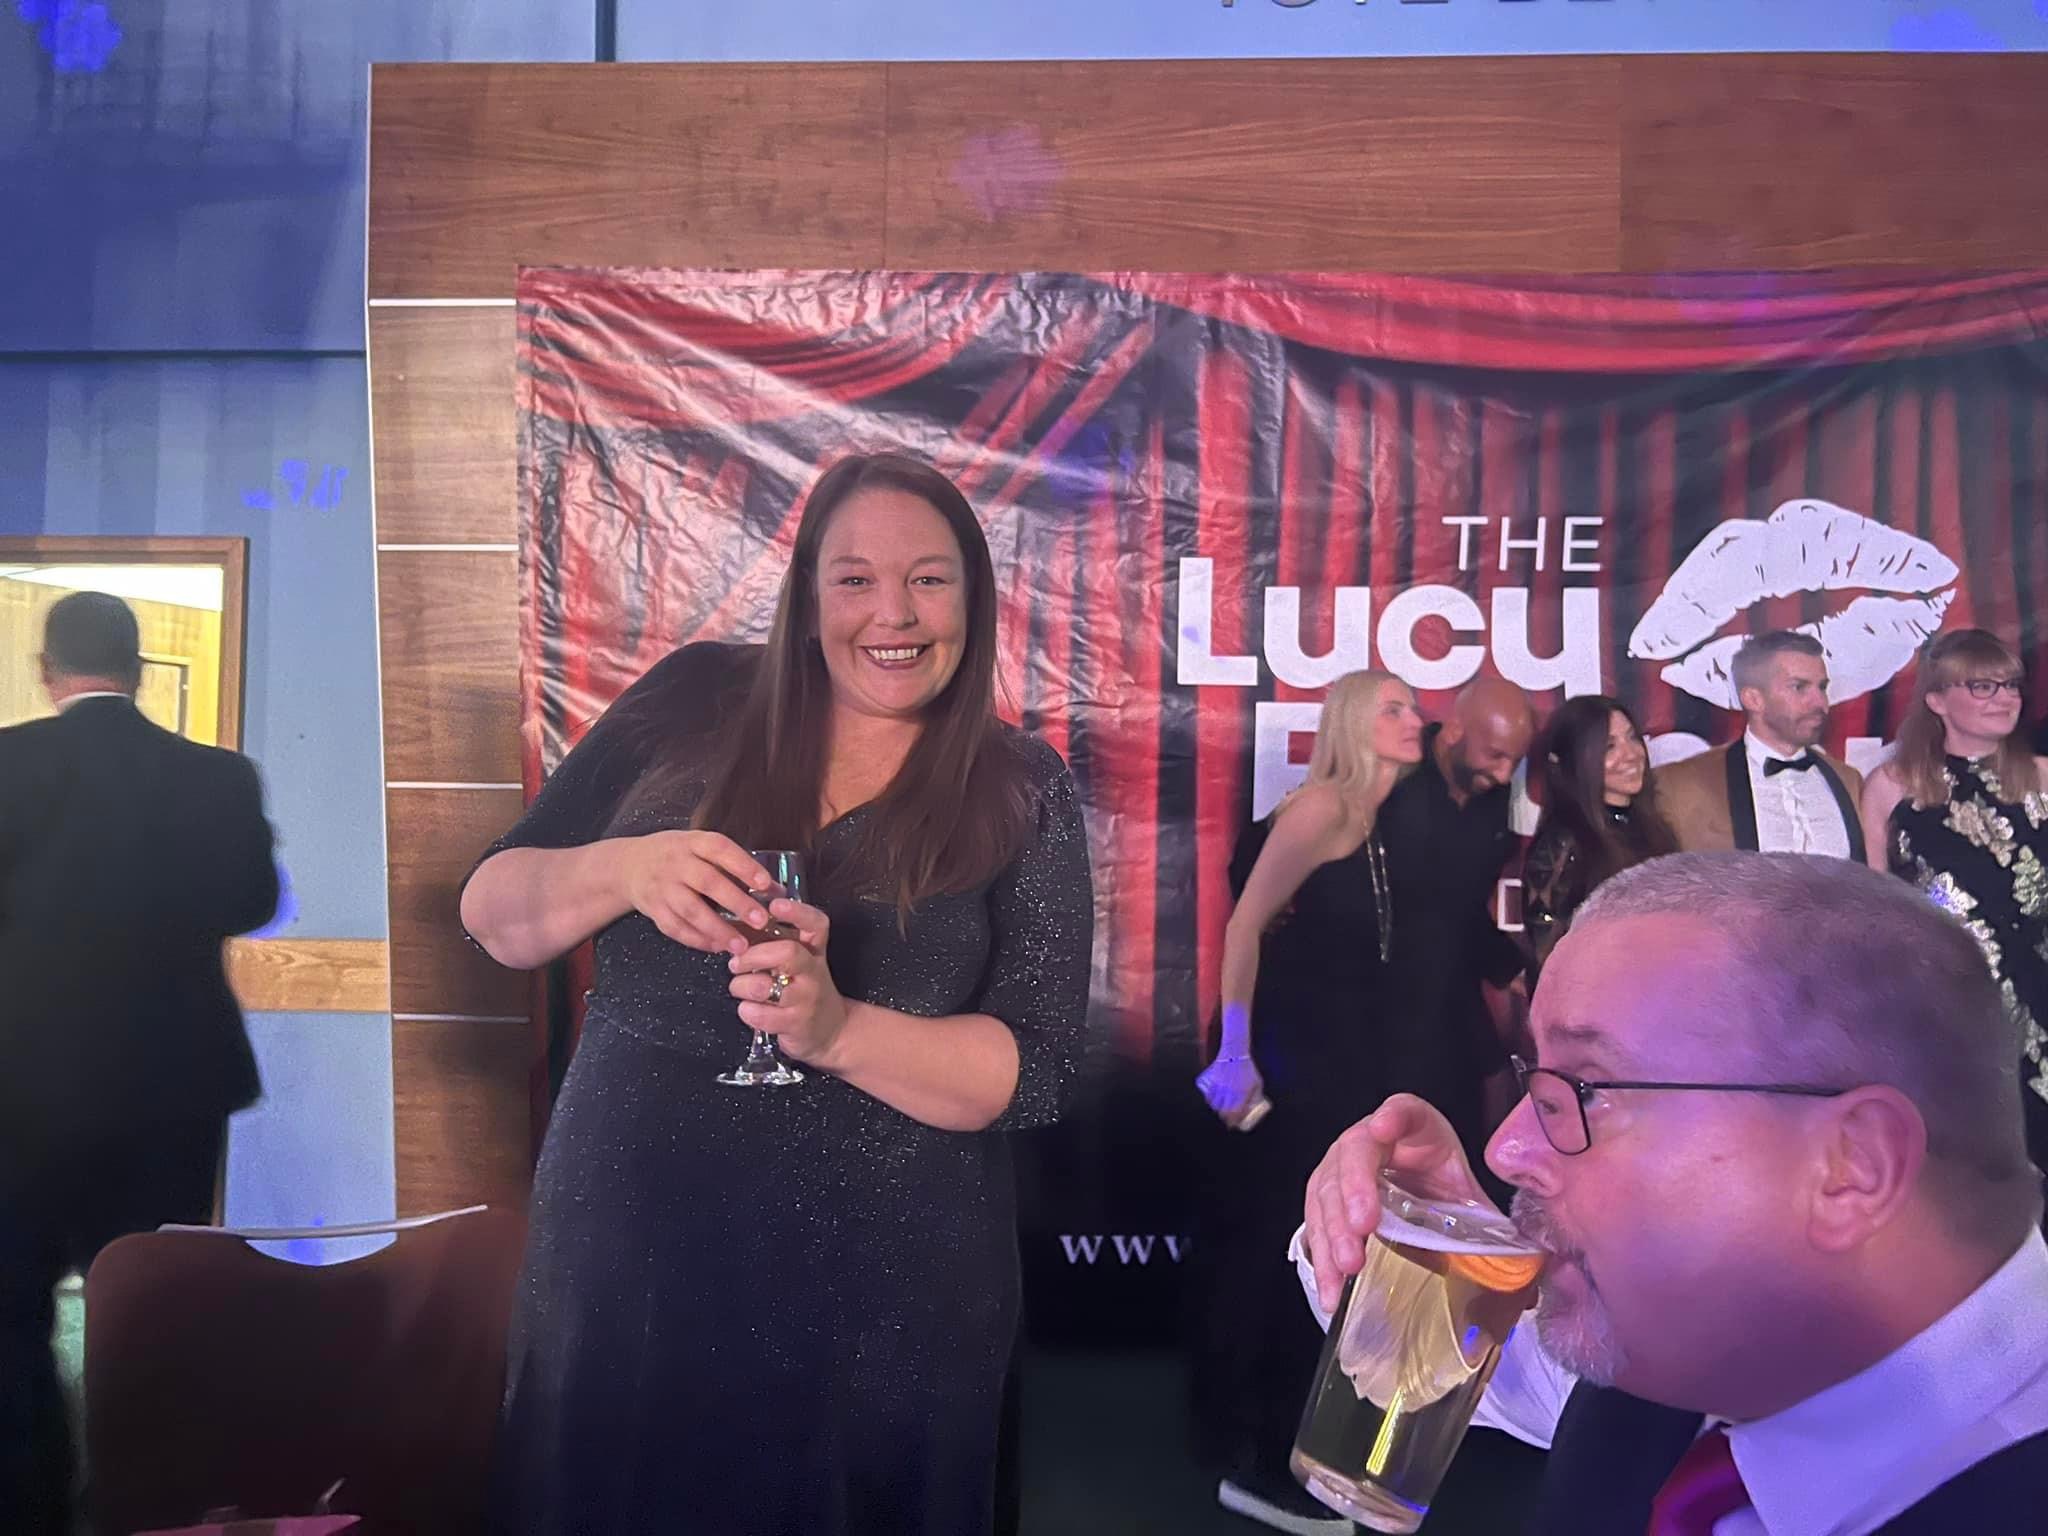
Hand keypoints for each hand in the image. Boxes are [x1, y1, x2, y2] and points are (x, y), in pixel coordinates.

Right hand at [615, 831, 775, 954]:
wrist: (628, 865)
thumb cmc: (676, 856)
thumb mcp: (698, 847)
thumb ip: (732, 865)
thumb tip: (775, 889)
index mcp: (692, 842)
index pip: (720, 849)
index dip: (743, 865)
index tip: (766, 883)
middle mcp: (676, 862)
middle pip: (707, 882)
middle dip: (736, 903)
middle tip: (760, 920)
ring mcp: (661, 887)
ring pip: (690, 910)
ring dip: (717, 929)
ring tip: (740, 945)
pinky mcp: (653, 909)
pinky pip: (675, 928)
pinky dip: (697, 940)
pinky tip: (717, 947)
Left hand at [727, 897, 849, 1064]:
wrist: (830, 1031)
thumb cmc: (803, 990)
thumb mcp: (796, 962)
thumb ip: (771, 941)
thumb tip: (737, 920)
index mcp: (813, 950)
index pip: (815, 924)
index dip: (796, 912)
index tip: (775, 905)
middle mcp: (813, 972)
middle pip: (787, 953)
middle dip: (753, 955)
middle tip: (737, 962)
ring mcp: (805, 999)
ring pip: (764, 987)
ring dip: (741, 986)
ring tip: (741, 987)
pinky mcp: (795, 1024)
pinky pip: (758, 1014)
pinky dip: (746, 1011)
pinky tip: (751, 1009)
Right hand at [1196, 1054, 1265, 1128]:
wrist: (1235, 1053)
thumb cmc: (1248, 1068)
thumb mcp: (1257, 1082)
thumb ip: (1256, 1095)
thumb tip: (1255, 1107)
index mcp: (1243, 1093)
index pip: (1237, 1113)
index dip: (1234, 1121)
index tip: (1234, 1124)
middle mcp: (1231, 1091)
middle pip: (1225, 1112)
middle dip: (1226, 1119)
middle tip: (1228, 1121)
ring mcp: (1221, 1087)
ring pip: (1216, 1105)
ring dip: (1218, 1111)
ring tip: (1221, 1112)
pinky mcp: (1214, 1081)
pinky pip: (1209, 1096)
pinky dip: (1210, 1102)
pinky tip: (1213, 1104)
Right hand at [1302, 1094, 1497, 1314]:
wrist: (1422, 1195)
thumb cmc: (1445, 1191)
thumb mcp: (1469, 1197)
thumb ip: (1492, 1222)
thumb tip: (1530, 1270)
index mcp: (1416, 1129)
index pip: (1404, 1112)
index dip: (1393, 1118)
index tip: (1383, 1128)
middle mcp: (1371, 1139)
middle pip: (1355, 1153)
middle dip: (1354, 1190)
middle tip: (1362, 1226)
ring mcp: (1342, 1167)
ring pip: (1328, 1189)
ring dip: (1333, 1228)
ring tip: (1347, 1264)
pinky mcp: (1327, 1199)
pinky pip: (1316, 1222)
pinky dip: (1322, 1256)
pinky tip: (1331, 1288)